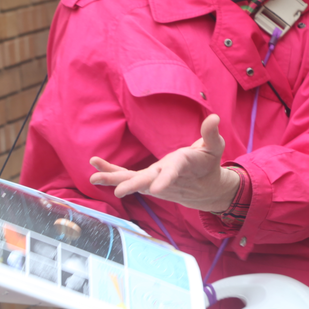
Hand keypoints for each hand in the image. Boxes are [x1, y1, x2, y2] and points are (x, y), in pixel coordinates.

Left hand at [89, 114, 240, 213]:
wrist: (204, 189)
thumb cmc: (208, 164)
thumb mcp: (214, 148)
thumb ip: (211, 134)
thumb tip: (215, 117)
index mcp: (182, 168)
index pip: (173, 174)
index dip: (165, 180)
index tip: (157, 189)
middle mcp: (164, 177)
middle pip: (147, 181)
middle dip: (133, 185)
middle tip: (119, 192)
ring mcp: (153, 180)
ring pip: (131, 180)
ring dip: (112, 178)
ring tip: (93, 179)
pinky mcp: (146, 179)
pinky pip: (126, 175)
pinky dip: (111, 172)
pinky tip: (95, 168)